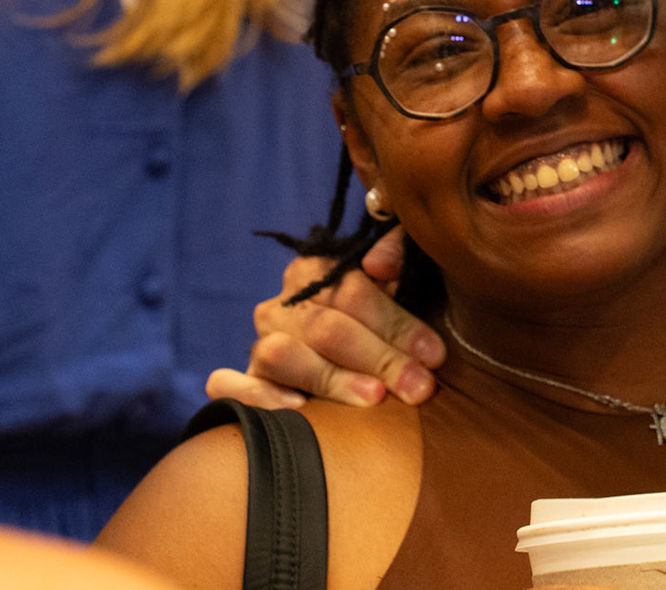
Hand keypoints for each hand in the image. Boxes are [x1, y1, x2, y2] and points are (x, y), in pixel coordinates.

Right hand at [205, 229, 444, 408]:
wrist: (350, 359)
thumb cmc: (384, 326)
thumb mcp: (402, 285)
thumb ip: (400, 256)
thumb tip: (380, 263)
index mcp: (315, 271)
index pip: (353, 291)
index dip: (397, 324)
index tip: (433, 355)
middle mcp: (282, 305)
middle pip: (326, 328)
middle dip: (379, 358)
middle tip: (419, 388)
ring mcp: (258, 343)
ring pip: (283, 355)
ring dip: (331, 378)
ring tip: (374, 398)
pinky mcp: (240, 381)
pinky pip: (231, 386)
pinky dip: (259, 396)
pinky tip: (298, 409)